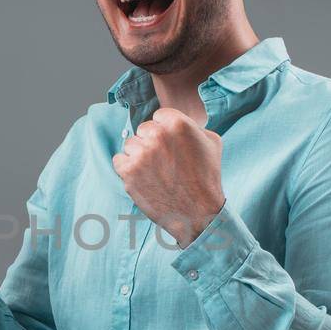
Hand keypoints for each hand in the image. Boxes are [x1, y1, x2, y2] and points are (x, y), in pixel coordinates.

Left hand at [112, 107, 225, 247]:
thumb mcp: (211, 142)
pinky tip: (143, 178)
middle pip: (143, 130)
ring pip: (130, 145)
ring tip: (156, 172)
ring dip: (139, 156)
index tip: (171, 146)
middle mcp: (157, 135)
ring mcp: (141, 153)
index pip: (158, 116)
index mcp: (177, 123)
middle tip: (164, 162)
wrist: (197, 213)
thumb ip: (192, 126)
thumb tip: (175, 120)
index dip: (165, 132)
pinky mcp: (129, 171)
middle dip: (151, 143)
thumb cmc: (206, 178)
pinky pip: (119, 160)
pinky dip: (128, 169)